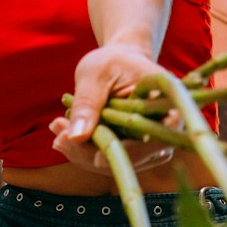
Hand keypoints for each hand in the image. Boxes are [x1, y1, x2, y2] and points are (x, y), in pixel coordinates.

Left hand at [50, 44, 177, 171]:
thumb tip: (76, 137)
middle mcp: (169, 134)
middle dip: (88, 152)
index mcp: (170, 107)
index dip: (124, 152)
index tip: (93, 156)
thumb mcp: (95, 74)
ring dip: (81, 153)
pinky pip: (109, 161)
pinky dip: (84, 151)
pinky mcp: (135, 153)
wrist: (122, 62)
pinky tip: (62, 135)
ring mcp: (153, 148)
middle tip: (57, 135)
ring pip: (116, 165)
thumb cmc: (112, 61)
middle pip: (130, 159)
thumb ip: (87, 103)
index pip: (151, 141)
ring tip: (56, 129)